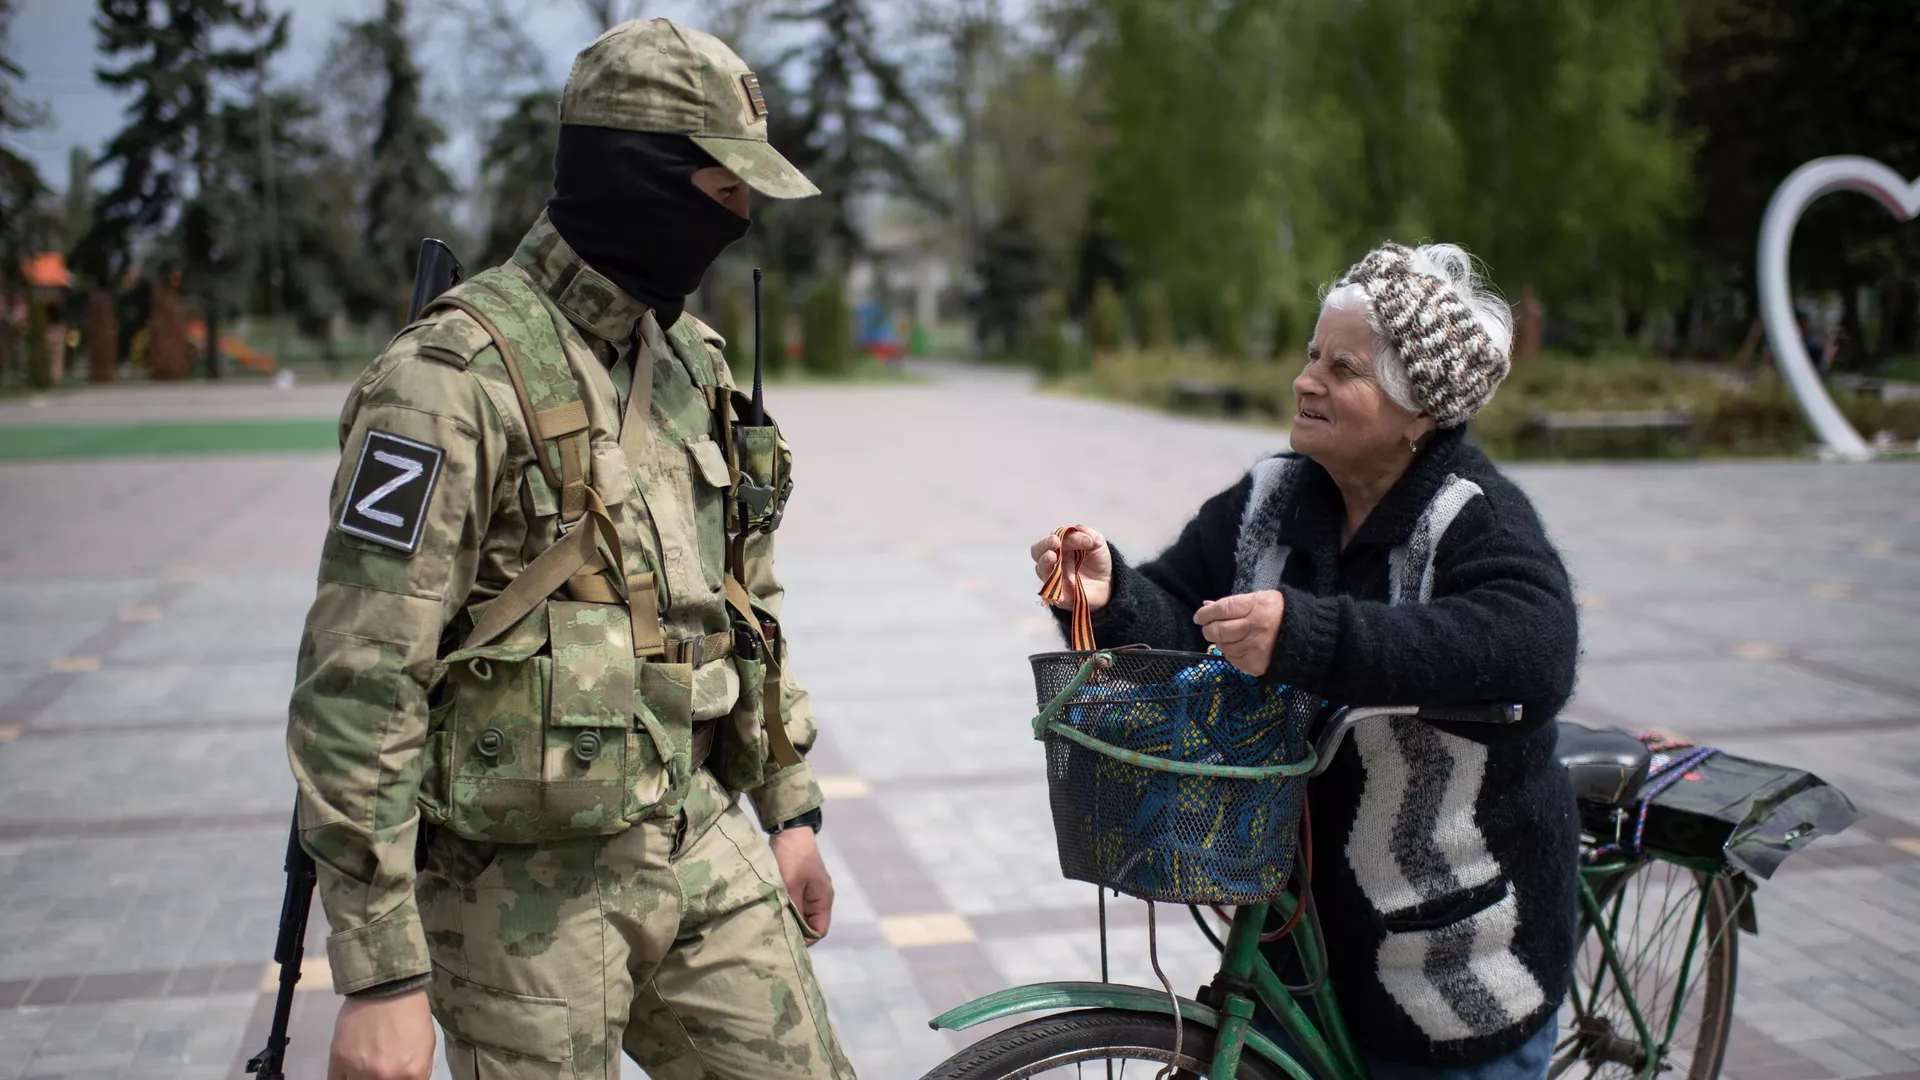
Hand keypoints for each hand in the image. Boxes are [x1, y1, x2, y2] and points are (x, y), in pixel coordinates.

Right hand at [329, 989, 435, 1079]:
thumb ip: (417, 1072)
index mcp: (411, 1074)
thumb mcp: (426, 1046)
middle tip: (380, 1068)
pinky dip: (344, 1078)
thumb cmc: (412, 1013)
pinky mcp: (338, 1060)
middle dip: (382, 1079)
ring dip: (363, 1078)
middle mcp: (384, 1077)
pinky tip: (350, 1071)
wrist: (387, 987)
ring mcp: (359, 1071)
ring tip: (367, 1066)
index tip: (396, 1075)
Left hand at [770, 826, 833, 944]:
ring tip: (772, 926)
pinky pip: (795, 904)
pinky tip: (772, 912)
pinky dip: (786, 909)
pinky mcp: (799, 884)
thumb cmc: (792, 858)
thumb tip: (788, 931)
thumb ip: (791, 909)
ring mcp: (809, 890)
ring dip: (789, 919)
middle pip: (810, 924)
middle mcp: (819, 897)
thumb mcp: (790, 885)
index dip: (805, 941)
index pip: (819, 930)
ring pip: (801, 914)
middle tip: (776, 937)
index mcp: (823, 899)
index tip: (787, 944)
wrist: (789, 830)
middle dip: (795, 931)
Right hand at [1031, 527, 1112, 611]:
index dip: (1066, 536)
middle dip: (1044, 545)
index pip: (1056, 536)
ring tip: (1052, 557)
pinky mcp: (1059, 595)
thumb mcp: (1097, 544)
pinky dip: (1051, 589)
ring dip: (1045, 562)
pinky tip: (1055, 583)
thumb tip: (1079, 528)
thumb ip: (1089, 534)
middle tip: (1055, 542)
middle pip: (1038, 551)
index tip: (1086, 541)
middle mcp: (1052, 560)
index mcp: (1059, 545)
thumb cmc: (1097, 561)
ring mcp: (1053, 577)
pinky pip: (1050, 593)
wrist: (1106, 584)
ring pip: (1041, 569)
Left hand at [1193, 591, 1285, 676]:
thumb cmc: (1276, 613)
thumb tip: (1206, 606)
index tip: (1199, 617)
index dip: (1206, 614)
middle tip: (1210, 628)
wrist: (1301, 635)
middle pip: (1218, 631)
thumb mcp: (1257, 600)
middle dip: (1209, 630)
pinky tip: (1242, 647)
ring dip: (1222, 642)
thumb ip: (1232, 603)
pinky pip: (1232, 660)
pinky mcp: (1255, 665)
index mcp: (1255, 607)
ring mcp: (1255, 649)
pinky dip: (1232, 653)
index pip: (1221, 610)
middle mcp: (1255, 628)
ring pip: (1223, 647)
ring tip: (1232, 637)